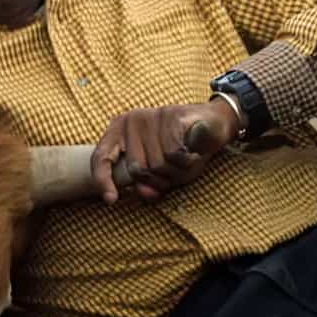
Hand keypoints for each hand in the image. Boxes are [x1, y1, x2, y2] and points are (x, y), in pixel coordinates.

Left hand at [91, 100, 240, 203]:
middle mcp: (132, 121)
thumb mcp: (165, 170)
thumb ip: (150, 183)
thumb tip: (144, 194)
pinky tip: (194, 152)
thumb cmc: (184, 148)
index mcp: (120, 131)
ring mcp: (151, 116)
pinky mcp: (172, 116)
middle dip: (160, 180)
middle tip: (176, 170)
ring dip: (178, 172)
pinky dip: (188, 161)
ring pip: (158, 165)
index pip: (100, 157)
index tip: (112, 200)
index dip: (102, 180)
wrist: (216, 123)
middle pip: (138, 170)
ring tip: (188, 158)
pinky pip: (174, 155)